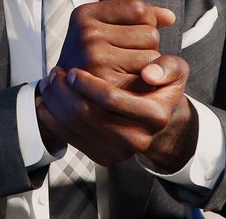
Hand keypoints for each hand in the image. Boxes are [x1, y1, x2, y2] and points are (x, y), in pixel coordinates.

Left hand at [37, 54, 196, 169]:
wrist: (159, 120)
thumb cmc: (163, 90)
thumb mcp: (177, 72)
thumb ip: (168, 66)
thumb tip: (149, 73)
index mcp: (155, 115)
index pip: (112, 99)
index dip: (87, 84)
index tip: (73, 71)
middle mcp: (138, 138)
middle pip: (89, 115)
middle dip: (65, 93)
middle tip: (54, 74)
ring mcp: (121, 151)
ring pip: (77, 128)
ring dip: (57, 105)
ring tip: (49, 85)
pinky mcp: (105, 158)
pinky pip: (73, 140)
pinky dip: (54, 122)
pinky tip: (47, 105)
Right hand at [56, 0, 174, 90]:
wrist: (67, 93)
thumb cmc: (89, 56)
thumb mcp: (103, 26)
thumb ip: (137, 16)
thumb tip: (168, 17)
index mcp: (85, 15)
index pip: (140, 9)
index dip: (145, 21)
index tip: (131, 31)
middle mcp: (88, 35)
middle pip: (150, 33)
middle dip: (145, 45)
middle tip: (123, 55)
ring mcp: (96, 60)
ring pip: (153, 57)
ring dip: (147, 65)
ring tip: (124, 68)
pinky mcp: (108, 85)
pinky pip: (148, 78)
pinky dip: (145, 82)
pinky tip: (128, 82)